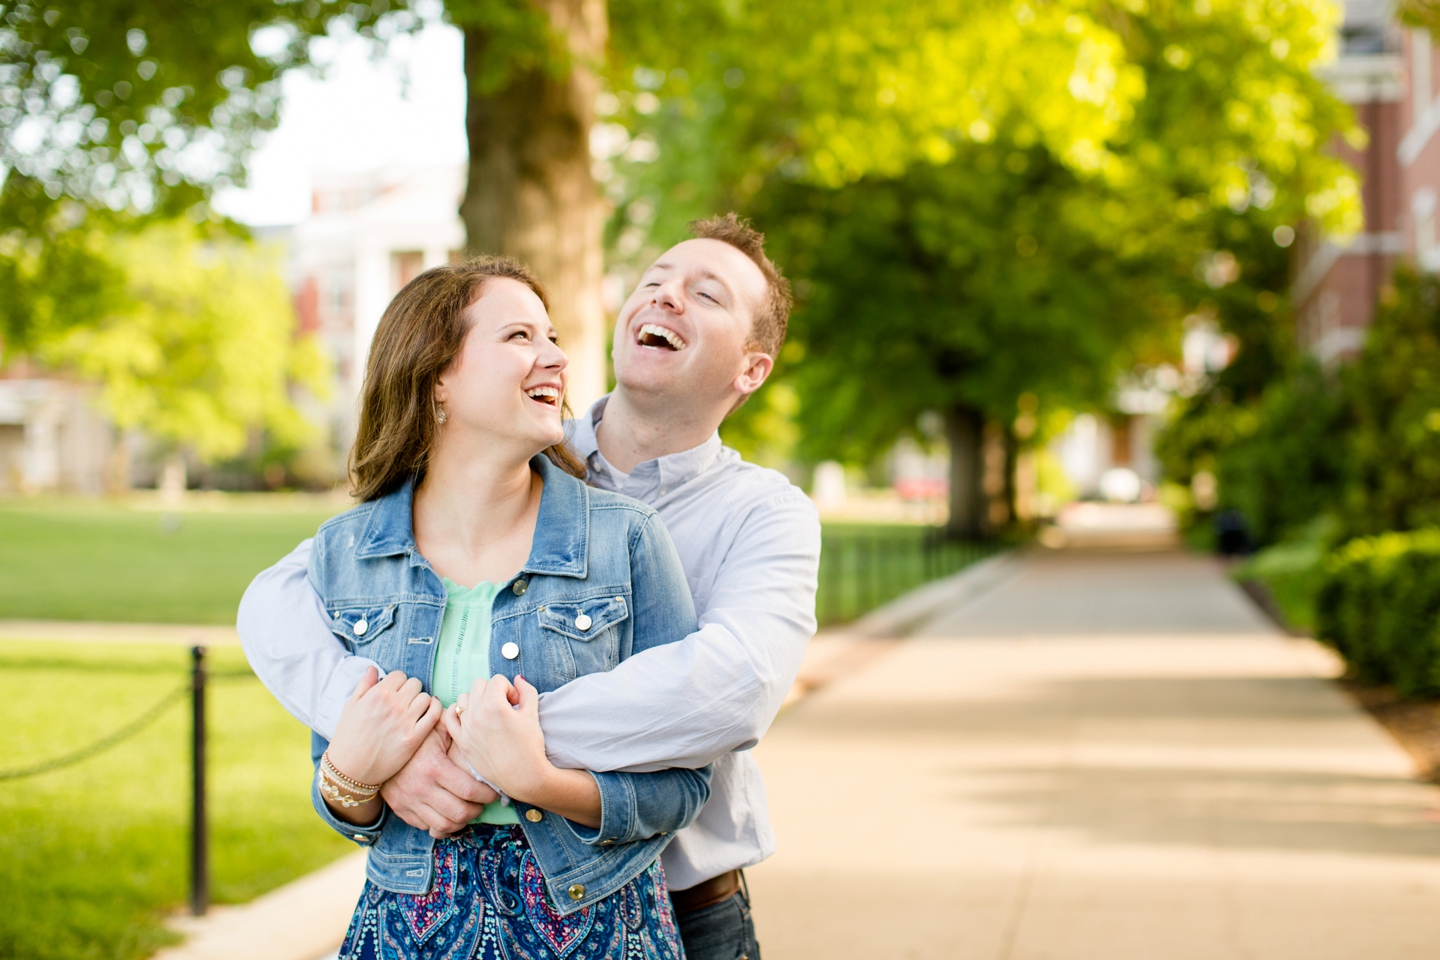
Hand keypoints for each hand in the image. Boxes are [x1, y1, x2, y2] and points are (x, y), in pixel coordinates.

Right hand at [326, 667, 440, 786]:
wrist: (350, 770)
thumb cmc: (347, 737)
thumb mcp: (350, 707)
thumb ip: (364, 685)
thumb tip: (373, 668)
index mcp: (378, 694)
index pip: (400, 675)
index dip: (397, 682)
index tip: (394, 691)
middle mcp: (394, 705)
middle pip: (415, 684)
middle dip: (409, 690)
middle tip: (403, 701)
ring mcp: (406, 721)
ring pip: (426, 697)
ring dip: (421, 701)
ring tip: (413, 709)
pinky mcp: (415, 737)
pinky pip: (435, 714)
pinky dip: (435, 709)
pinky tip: (429, 711)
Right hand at [381, 725, 499, 837]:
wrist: (372, 751)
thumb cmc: (411, 738)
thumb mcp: (432, 728)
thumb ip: (455, 726)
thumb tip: (476, 722)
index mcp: (434, 767)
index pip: (469, 791)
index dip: (487, 795)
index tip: (494, 792)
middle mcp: (421, 789)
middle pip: (459, 813)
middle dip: (477, 811)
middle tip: (482, 804)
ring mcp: (410, 802)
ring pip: (444, 826)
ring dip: (461, 822)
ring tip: (468, 811)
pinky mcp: (402, 810)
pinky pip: (427, 827)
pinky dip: (442, 826)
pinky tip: (449, 815)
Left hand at [442, 675, 550, 801]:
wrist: (523, 777)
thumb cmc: (529, 747)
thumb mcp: (532, 714)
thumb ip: (526, 691)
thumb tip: (517, 680)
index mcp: (494, 705)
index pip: (498, 681)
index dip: (510, 689)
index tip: (517, 703)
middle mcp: (476, 714)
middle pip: (479, 685)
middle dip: (493, 691)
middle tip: (505, 707)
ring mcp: (466, 728)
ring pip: (464, 698)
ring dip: (476, 700)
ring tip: (490, 714)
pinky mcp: (462, 741)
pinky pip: (449, 717)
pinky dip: (457, 712)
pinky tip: (470, 717)